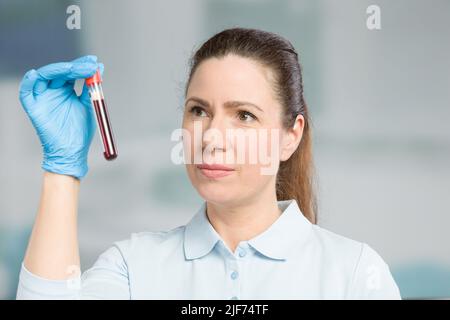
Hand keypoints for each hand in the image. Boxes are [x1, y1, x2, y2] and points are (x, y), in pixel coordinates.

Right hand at [19, 55, 103, 179]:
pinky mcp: (33, 107)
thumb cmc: (80, 132)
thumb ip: (92, 88)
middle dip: (75, 66)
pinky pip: (26, 91)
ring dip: (58, 70)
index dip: (82, 65)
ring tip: (73, 69)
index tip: (94, 61)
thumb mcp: (89, 106)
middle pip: (60, 72)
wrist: (72, 152)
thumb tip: (99, 68)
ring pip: (45, 76)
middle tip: (89, 65)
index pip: (72, 72)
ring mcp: (43, 98)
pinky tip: (35, 74)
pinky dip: (28, 81)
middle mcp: (54, 91)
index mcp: (67, 91)